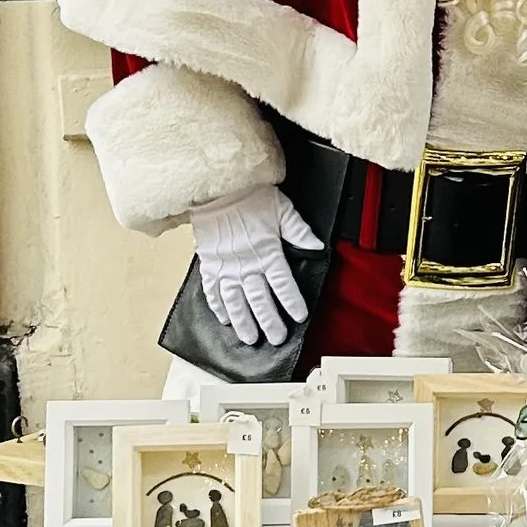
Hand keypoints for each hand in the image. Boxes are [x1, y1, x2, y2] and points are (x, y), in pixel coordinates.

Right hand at [191, 183, 322, 349]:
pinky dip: (218, 306)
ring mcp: (225, 266)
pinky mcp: (210, 264)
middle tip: (276, 338)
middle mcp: (246, 263)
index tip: (299, 316)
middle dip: (269, 321)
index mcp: (267, 251)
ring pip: (235, 301)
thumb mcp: (283, 209)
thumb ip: (300, 231)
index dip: (292, 301)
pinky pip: (212, 290)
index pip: (283, 284)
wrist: (218, 187)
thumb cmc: (250, 196)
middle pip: (260, 299)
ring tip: (250, 338)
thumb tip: (317, 246)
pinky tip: (224, 319)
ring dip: (243, 321)